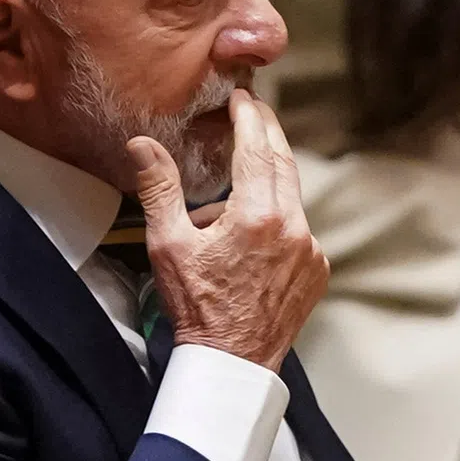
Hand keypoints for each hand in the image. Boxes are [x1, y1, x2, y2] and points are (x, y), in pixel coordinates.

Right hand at [126, 89, 328, 371]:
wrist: (231, 364)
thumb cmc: (198, 308)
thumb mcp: (169, 245)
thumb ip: (160, 188)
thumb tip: (142, 145)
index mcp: (258, 215)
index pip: (257, 148)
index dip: (249, 117)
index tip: (242, 96)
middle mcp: (293, 227)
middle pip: (283, 162)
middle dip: (267, 132)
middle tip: (253, 110)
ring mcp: (310, 249)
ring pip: (292, 196)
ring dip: (270, 178)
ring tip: (243, 175)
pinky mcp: (317, 268)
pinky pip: (299, 227)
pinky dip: (279, 216)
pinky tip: (254, 229)